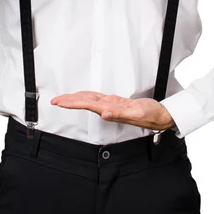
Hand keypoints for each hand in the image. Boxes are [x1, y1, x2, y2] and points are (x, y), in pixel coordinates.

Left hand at [50, 91, 175, 130]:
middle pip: (84, 103)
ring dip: (75, 99)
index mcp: (109, 110)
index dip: (71, 103)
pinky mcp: (116, 103)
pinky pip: (98, 98)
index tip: (58, 102)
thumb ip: (120, 114)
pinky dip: (88, 96)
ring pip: (89, 100)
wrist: (160, 117)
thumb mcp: (137, 113)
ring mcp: (111, 106)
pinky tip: (83, 96)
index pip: (86, 104)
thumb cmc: (151, 115)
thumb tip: (104, 114)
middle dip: (68, 101)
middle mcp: (107, 109)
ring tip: (63, 98)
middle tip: (54, 100)